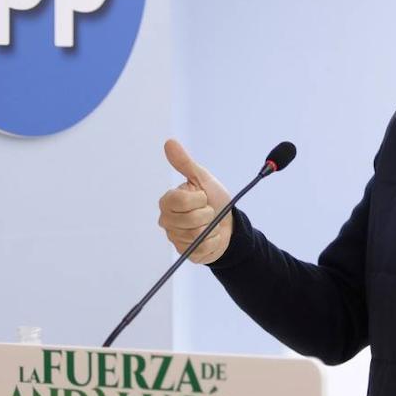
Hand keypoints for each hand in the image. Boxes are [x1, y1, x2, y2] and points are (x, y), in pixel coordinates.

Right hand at [158, 139, 233, 263]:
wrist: (229, 222)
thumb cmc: (214, 198)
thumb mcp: (202, 178)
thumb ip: (184, 163)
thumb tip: (169, 142)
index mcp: (168, 201)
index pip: (180, 201)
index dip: (198, 198)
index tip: (203, 196)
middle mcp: (167, 220)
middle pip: (189, 220)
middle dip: (207, 214)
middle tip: (208, 211)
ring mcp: (175, 238)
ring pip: (195, 236)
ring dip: (211, 228)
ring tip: (210, 223)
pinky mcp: (185, 253)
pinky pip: (201, 249)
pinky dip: (212, 242)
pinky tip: (211, 236)